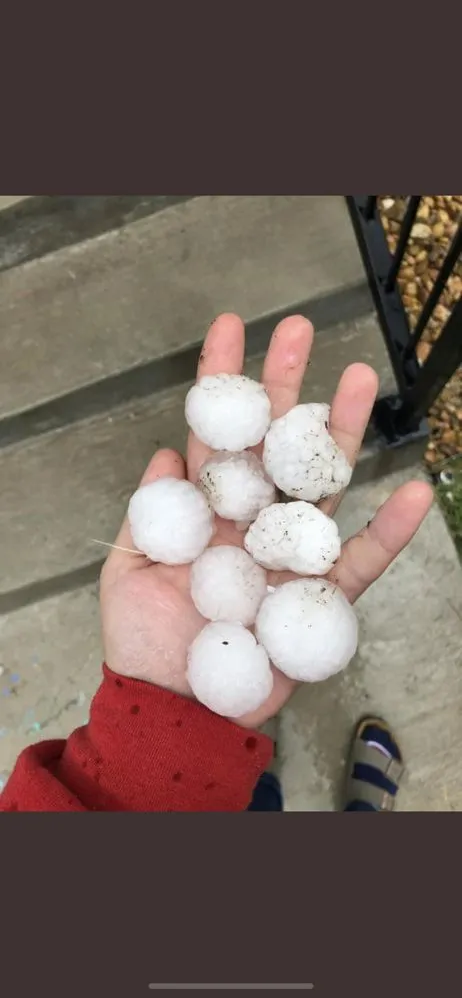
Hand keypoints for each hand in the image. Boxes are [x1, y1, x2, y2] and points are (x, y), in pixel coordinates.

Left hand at [100, 313, 432, 727]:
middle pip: (273, 446)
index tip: (231, 329)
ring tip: (360, 380)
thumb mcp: (126, 572)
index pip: (215, 438)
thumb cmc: (144, 646)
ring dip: (341, 435)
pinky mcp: (318, 597)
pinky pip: (359, 560)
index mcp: (204, 514)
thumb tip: (164, 453)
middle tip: (300, 331)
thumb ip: (146, 512)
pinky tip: (413, 491)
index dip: (222, 386)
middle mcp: (250, 524)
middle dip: (286, 388)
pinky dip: (388, 531)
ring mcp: (288, 555)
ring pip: (319, 485)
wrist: (176, 710)